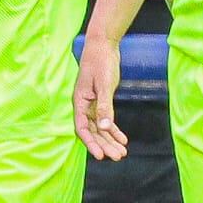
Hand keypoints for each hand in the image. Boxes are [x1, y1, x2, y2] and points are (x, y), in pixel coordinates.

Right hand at [73, 35, 127, 160]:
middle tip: (118, 157)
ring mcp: (92, 104)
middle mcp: (84, 106)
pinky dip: (114, 130)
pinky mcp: (100, 101)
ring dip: (110, 140)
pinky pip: (106, 120)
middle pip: (93, 131)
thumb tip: (106, 127)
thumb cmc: (100, 62)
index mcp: (80, 102)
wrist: (103, 46)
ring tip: (122, 152)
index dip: (91, 143)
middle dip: (104, 145)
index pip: (82, 128)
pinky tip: (123, 139)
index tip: (101, 156)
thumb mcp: (104, 84)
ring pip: (100, 128)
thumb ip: (105, 107)